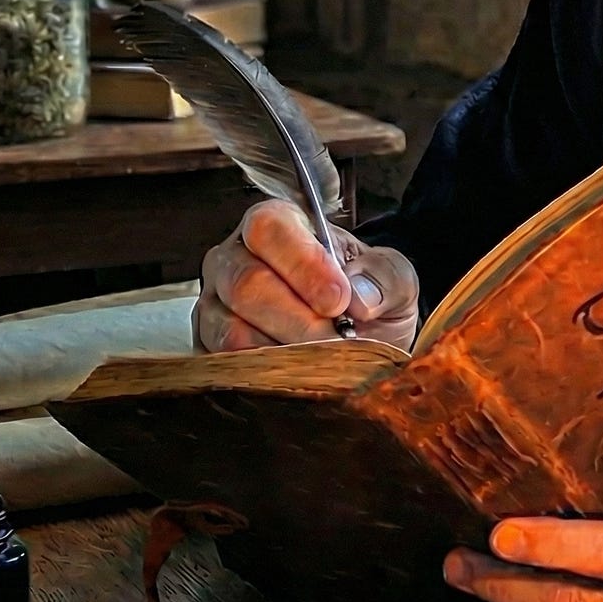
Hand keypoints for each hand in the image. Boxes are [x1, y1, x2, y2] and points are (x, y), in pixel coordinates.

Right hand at [196, 198, 420, 354]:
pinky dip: (266, 377)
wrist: (357, 339)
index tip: (339, 301)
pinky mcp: (209, 349)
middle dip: (298, 321)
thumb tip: (360, 297)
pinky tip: (298, 376)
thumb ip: (384, 277)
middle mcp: (234, 258)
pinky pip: (225, 366)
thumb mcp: (392, 278)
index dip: (303, 265)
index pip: (270, 229)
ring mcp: (215, 304)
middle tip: (336, 341)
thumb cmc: (366, 298)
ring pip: (232, 330)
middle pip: (246, 283)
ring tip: (324, 361)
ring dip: (284, 353)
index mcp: (278, 224)